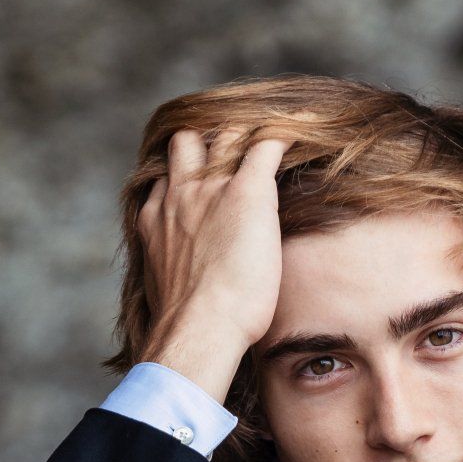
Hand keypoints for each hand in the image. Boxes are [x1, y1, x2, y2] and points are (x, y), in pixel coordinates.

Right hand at [135, 125, 293, 403]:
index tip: (207, 182)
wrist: (200, 327)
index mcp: (157, 218)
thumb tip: (192, 285)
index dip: (189, 173)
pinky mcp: (247, 191)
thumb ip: (176, 269)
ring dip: (247, 136)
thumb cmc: (189, 326)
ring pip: (226, 133)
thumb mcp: (168, 289)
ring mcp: (211, 188)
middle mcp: (179, 194)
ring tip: (272, 146)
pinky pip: (269, 143)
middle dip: (210, 140)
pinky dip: (287, 135)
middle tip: (238, 153)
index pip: (170, 176)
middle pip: (188, 140)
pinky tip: (305, 136)